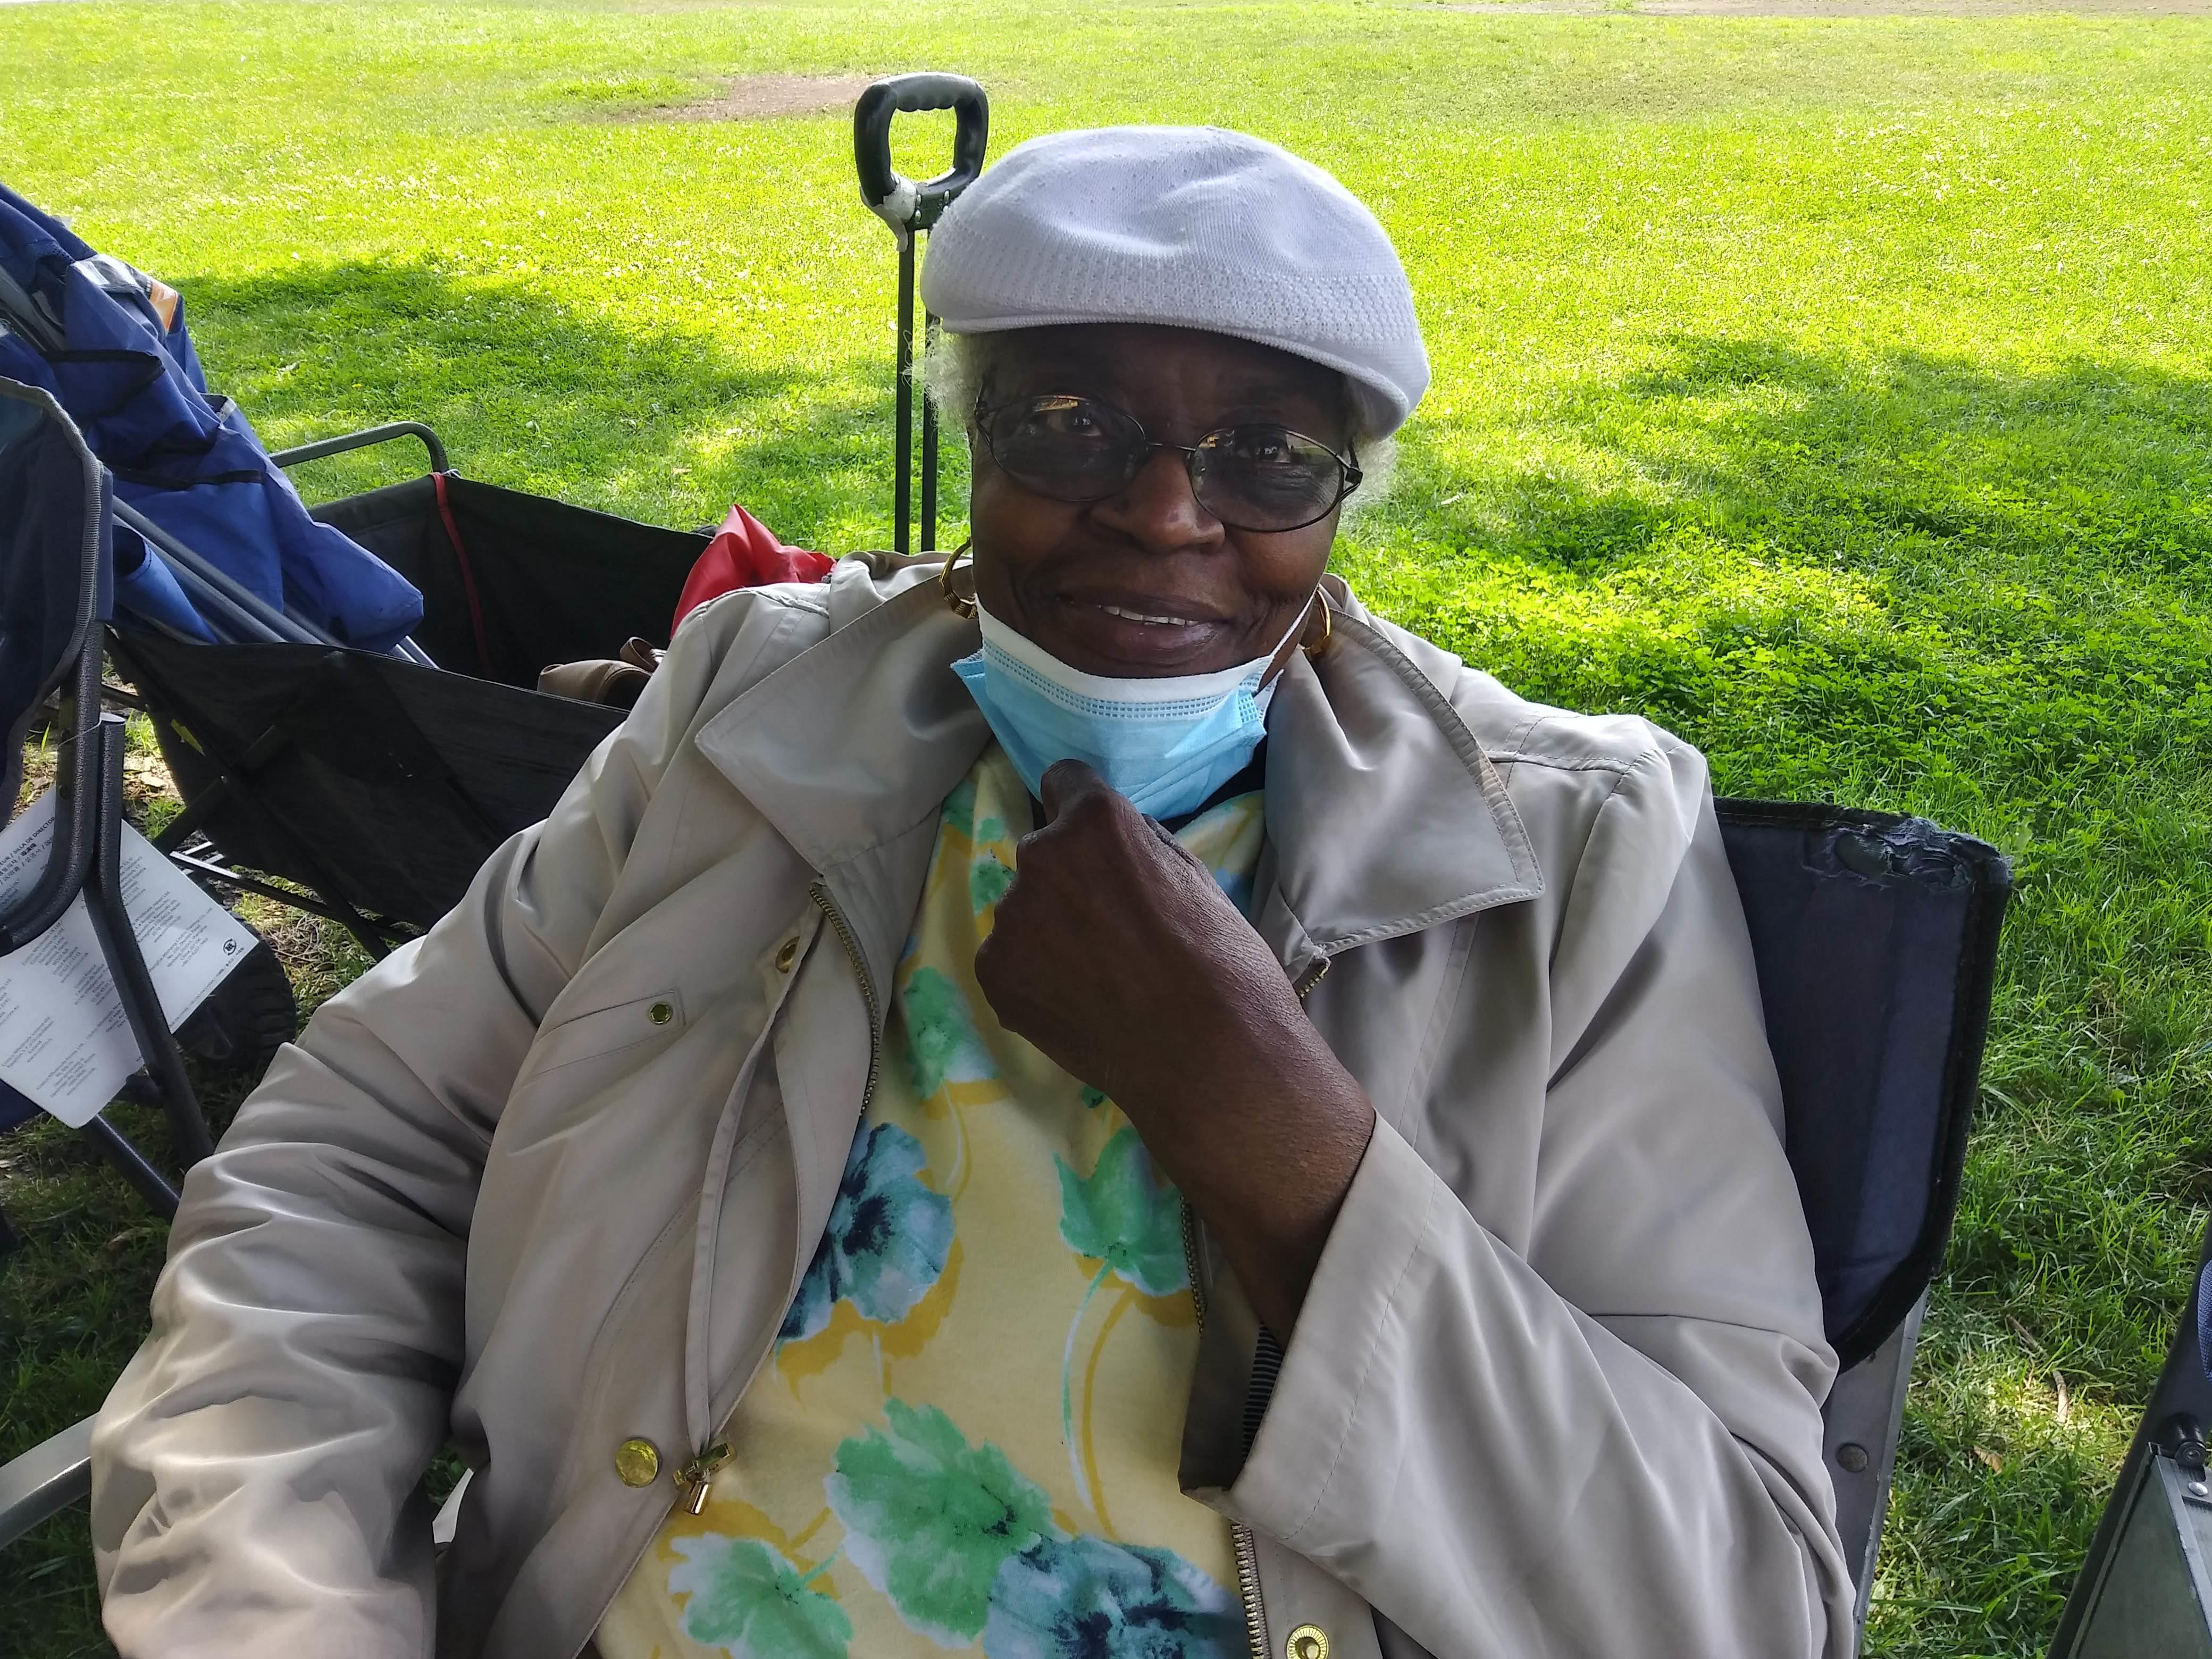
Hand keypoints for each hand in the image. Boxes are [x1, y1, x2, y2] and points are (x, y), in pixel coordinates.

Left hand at [974, 761, 1375, 1334]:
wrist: (1209, 1056)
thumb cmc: (1223, 962)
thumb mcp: (1194, 876)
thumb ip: (1141, 846)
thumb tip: (1114, 840)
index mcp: (1094, 821)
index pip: (1064, 781)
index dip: (1085, 814)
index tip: (1101, 846)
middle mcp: (1039, 857)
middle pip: (1043, 852)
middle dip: (1070, 877)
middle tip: (1112, 927)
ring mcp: (1011, 919)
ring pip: (1025, 910)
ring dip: (1050, 929)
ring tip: (1099, 975)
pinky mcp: (995, 975)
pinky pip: (1010, 960)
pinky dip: (1035, 977)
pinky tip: (1079, 1004)